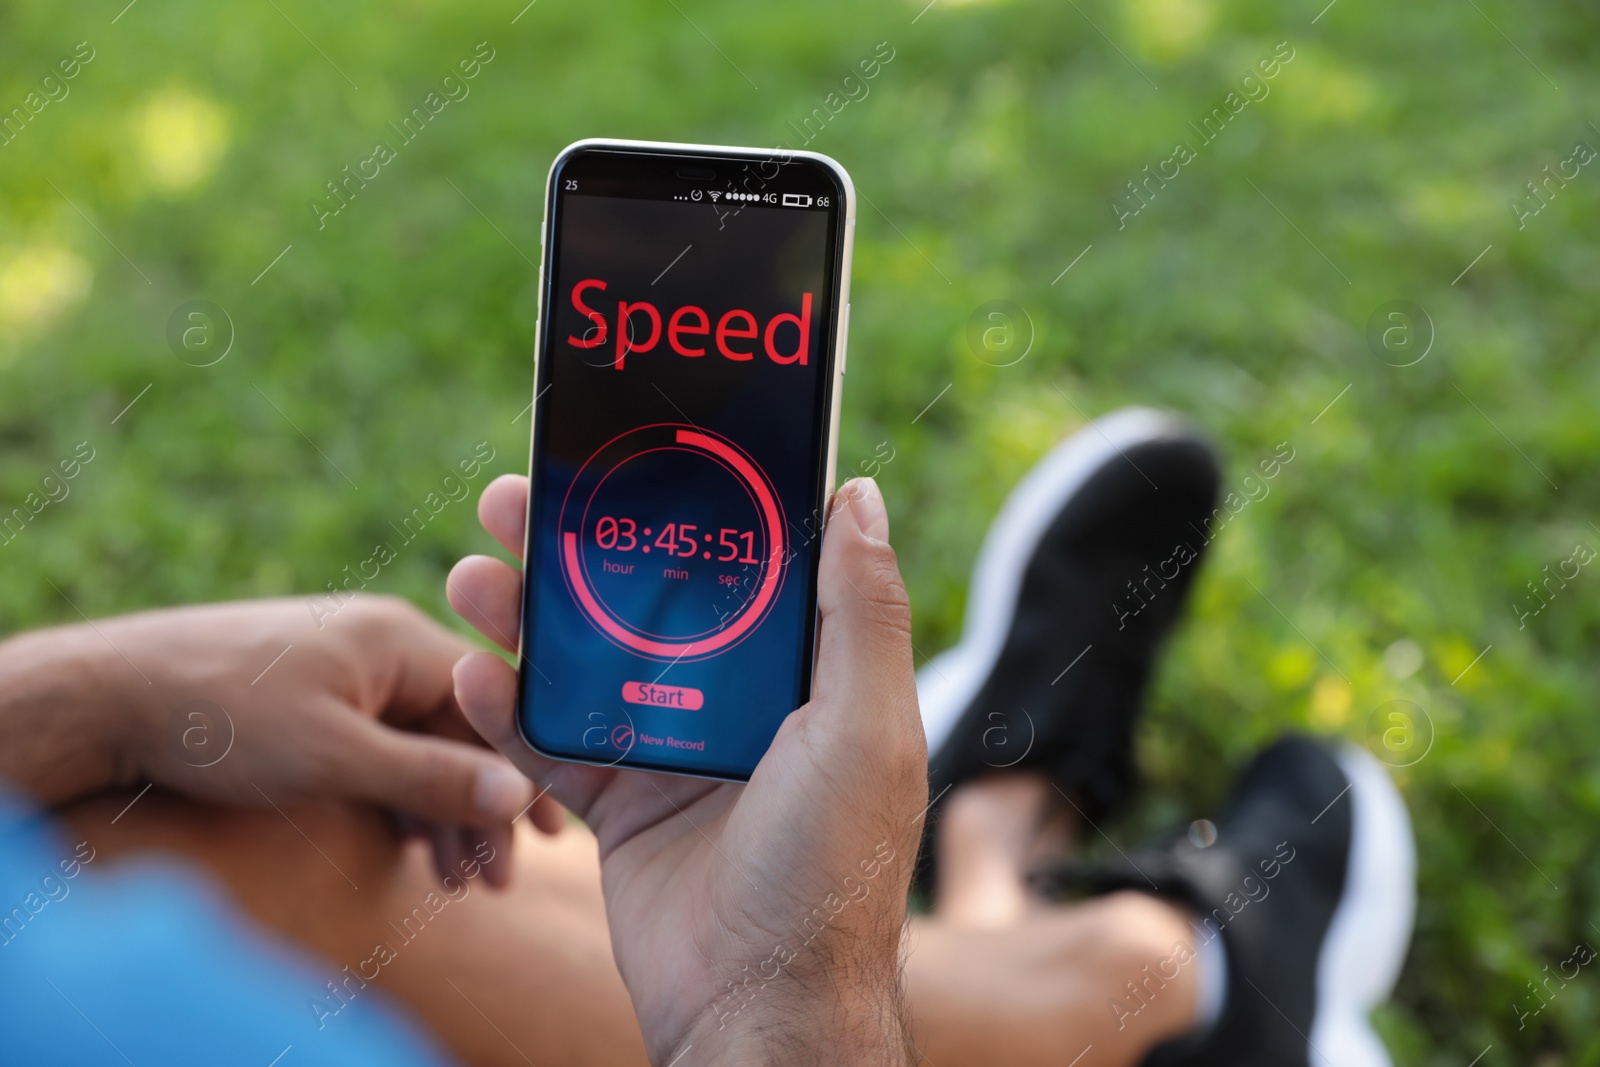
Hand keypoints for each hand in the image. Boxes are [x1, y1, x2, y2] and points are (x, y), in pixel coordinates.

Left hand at [0, 595, 563, 884]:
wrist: (111, 698)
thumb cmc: (221, 718)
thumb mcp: (333, 756)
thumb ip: (427, 776)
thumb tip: (521, 792)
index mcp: (400, 639)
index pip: (491, 705)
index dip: (527, 770)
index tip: (555, 831)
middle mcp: (384, 646)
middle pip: (460, 732)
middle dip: (482, 809)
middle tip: (499, 881)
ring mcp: (351, 671)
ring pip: (421, 747)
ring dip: (441, 815)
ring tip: (455, 885)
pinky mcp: (321, 699)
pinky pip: (383, 750)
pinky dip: (400, 801)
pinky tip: (411, 853)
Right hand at [448, 474, 926, 1065]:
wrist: (759, 1005)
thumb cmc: (829, 870)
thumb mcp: (865, 726)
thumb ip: (862, 611)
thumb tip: (856, 495)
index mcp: (800, 676)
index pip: (739, 567)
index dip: (686, 508)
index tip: (633, 449)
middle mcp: (736, 705)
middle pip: (643, 604)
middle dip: (578, 549)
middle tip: (517, 496)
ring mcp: (670, 753)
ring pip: (585, 664)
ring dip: (524, 616)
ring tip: (471, 570)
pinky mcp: (619, 807)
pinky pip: (551, 745)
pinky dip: (507, 711)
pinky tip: (474, 672)